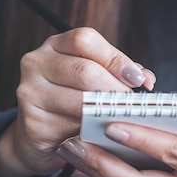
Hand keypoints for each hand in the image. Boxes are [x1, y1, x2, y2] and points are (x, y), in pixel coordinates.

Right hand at [0, 27, 155, 176]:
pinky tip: (104, 134)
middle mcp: (37, 63)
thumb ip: (119, 73)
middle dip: (116, 89)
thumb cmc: (72, 101)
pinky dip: (93, 131)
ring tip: (123, 118)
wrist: (37, 137)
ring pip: (79, 100)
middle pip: (84, 70)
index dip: (115, 58)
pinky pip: (71, 126)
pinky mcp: (32, 122)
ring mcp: (30, 92)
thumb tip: (147, 78)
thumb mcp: (94, 79)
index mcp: (54, 45)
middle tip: (134, 104)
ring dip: (107, 111)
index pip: (84, 40)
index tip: (137, 78)